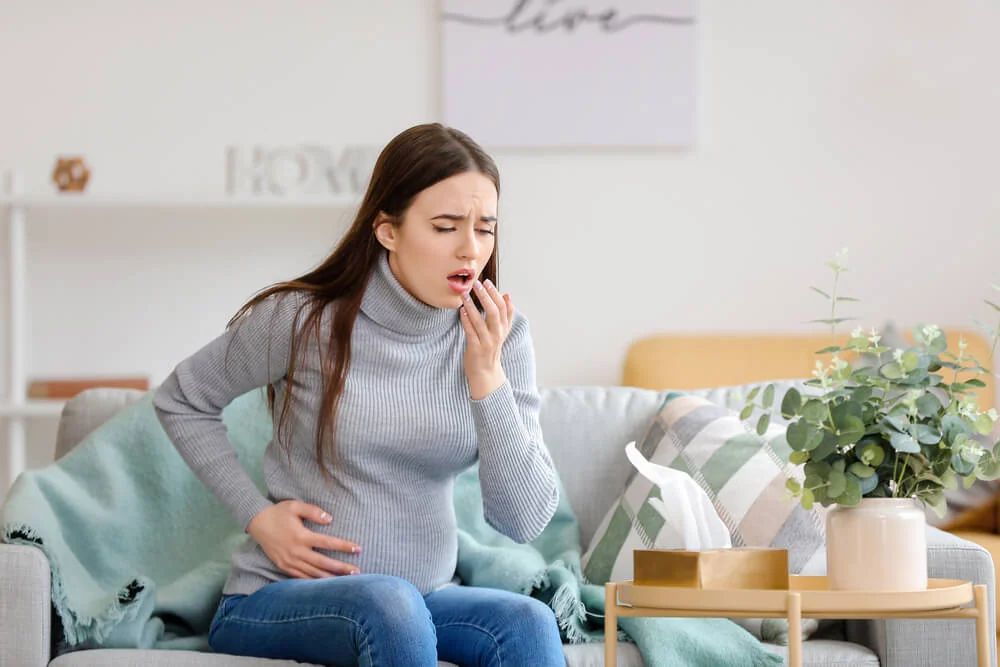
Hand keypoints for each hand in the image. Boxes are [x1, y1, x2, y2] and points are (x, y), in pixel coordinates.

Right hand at [246, 500, 360, 578]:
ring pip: (312, 573)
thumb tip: (330, 519)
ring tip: (345, 582)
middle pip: (323, 563)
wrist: (256, 523)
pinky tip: (324, 585)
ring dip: (330, 578)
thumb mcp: (295, 506)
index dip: (343, 546)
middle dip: (341, 568)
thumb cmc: (278, 513)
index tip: (358, 548)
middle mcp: (296, 551)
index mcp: (301, 536)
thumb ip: (313, 511)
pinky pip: (301, 577)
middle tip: (357, 572)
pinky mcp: (283, 566)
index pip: (327, 542)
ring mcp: (289, 561)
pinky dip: (313, 582)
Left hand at [460, 278, 513, 398]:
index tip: (487, 282)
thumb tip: (507, 294)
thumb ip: (506, 313)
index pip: (503, 307)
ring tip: (465, 295)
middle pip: (493, 311)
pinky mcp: (476, 348)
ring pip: (480, 321)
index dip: (495, 294)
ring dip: (472, 306)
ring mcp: (487, 342)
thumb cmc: (491, 348)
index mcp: (503, 328)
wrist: (485, 372)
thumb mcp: (502, 330)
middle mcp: (497, 334)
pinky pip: (470, 332)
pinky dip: (466, 320)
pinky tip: (462, 311)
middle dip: (485, 296)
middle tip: (476, 284)